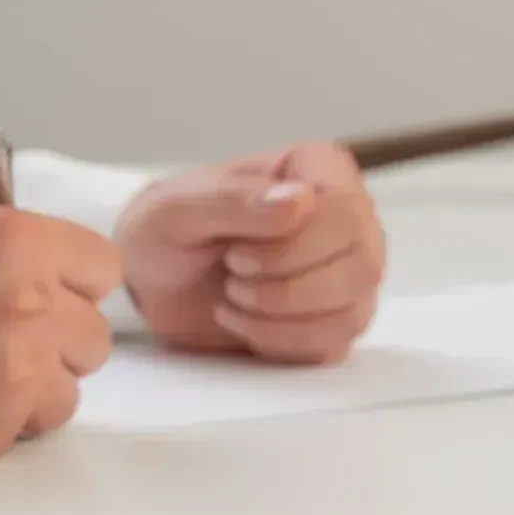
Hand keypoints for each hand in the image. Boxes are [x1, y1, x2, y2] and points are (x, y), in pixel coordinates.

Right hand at [0, 208, 123, 475]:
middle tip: (8, 340)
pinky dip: (5, 421)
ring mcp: (19, 370)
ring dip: (36, 386)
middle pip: (93, 333)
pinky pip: (31, 426)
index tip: (58, 292)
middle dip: (58, 339)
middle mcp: (31, 305)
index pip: (103, 266)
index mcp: (17, 244)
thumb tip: (32, 251)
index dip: (77, 282)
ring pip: (70, 387)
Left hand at [116, 141, 384, 364]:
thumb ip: (234, 199)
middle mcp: (349, 218)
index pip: (348, 211)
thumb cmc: (165, 233)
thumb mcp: (176, 208)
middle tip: (233, 276)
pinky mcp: (337, 320)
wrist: (151, 285)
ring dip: (281, 317)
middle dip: (286, 286)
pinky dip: (281, 342)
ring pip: (353, 311)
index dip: (296, 245)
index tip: (236, 251)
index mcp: (320, 170)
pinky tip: (244, 323)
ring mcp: (350, 273)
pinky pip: (336, 343)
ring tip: (234, 298)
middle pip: (362, 265)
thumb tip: (301, 200)